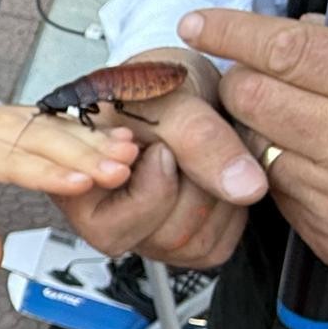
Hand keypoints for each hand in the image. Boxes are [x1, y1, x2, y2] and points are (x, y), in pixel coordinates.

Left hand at [0, 96, 139, 270]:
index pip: (18, 164)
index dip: (51, 173)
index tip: (82, 183)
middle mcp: (4, 130)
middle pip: (48, 143)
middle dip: (87, 157)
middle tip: (119, 170)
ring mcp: (24, 118)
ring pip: (64, 128)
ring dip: (99, 141)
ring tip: (128, 152)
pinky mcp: (41, 114)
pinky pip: (70, 121)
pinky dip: (98, 130)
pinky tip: (123, 138)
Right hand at [52, 48, 264, 268]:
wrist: (182, 85)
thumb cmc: (156, 86)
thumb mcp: (171, 96)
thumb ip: (197, 138)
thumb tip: (245, 188)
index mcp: (83, 183)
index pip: (109, 227)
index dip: (149, 190)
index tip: (161, 148)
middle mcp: (110, 217)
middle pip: (163, 238)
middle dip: (192, 184)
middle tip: (183, 145)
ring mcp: (148, 233)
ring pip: (195, 243)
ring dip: (217, 192)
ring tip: (199, 153)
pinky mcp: (186, 241)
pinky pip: (218, 244)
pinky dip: (231, 208)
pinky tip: (214, 173)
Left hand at [184, 9, 327, 297]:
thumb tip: (313, 26)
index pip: (290, 50)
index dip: (233, 30)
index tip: (199, 21)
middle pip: (254, 99)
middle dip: (242, 76)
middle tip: (253, 69)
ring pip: (257, 147)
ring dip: (258, 126)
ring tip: (287, 114)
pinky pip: (279, 193)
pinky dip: (281, 169)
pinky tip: (313, 159)